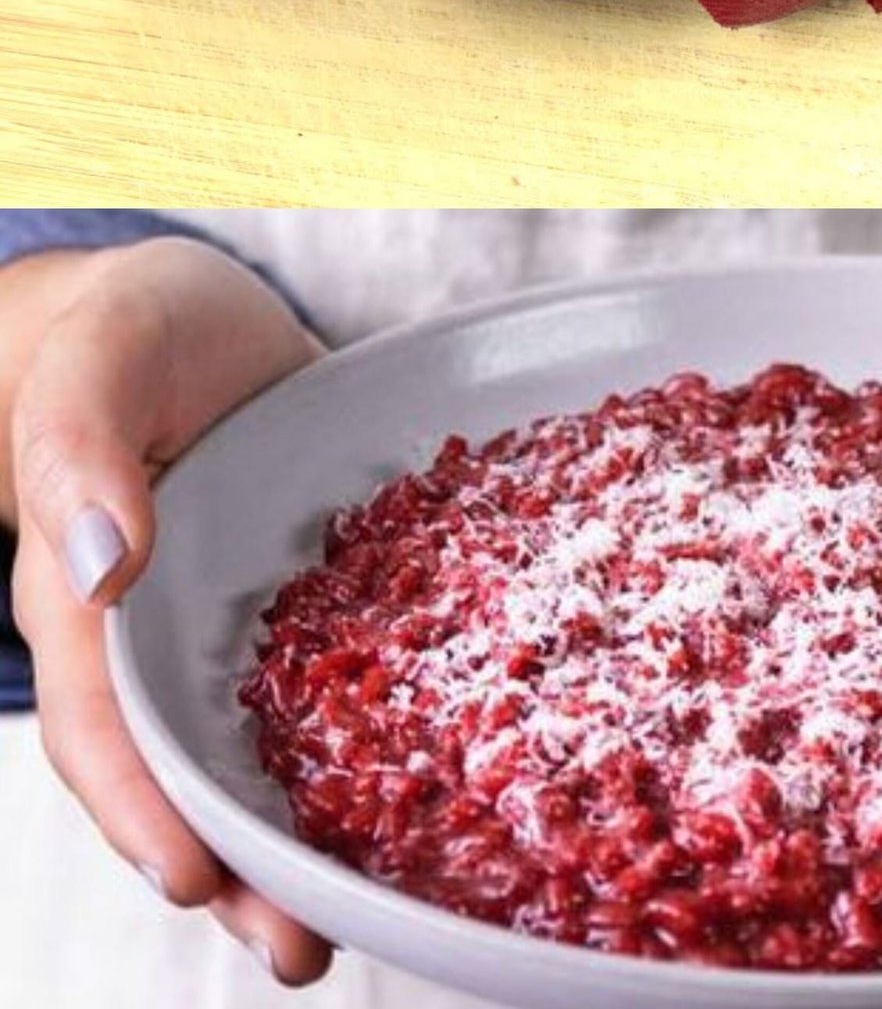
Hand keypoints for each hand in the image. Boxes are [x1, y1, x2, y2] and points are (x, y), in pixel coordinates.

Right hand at [5, 237, 328, 985]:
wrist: (194, 315)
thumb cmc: (129, 331)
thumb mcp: (101, 364)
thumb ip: (81, 452)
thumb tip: (104, 565)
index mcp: (88, 593)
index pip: (104, 721)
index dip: (142, 804)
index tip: (197, 880)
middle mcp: (161, 628)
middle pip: (183, 765)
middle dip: (235, 864)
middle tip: (303, 948)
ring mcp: (235, 618)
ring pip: (257, 742)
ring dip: (299, 828)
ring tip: (362, 909)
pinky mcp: (309, 595)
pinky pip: (330, 677)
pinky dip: (360, 737)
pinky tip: (419, 784)